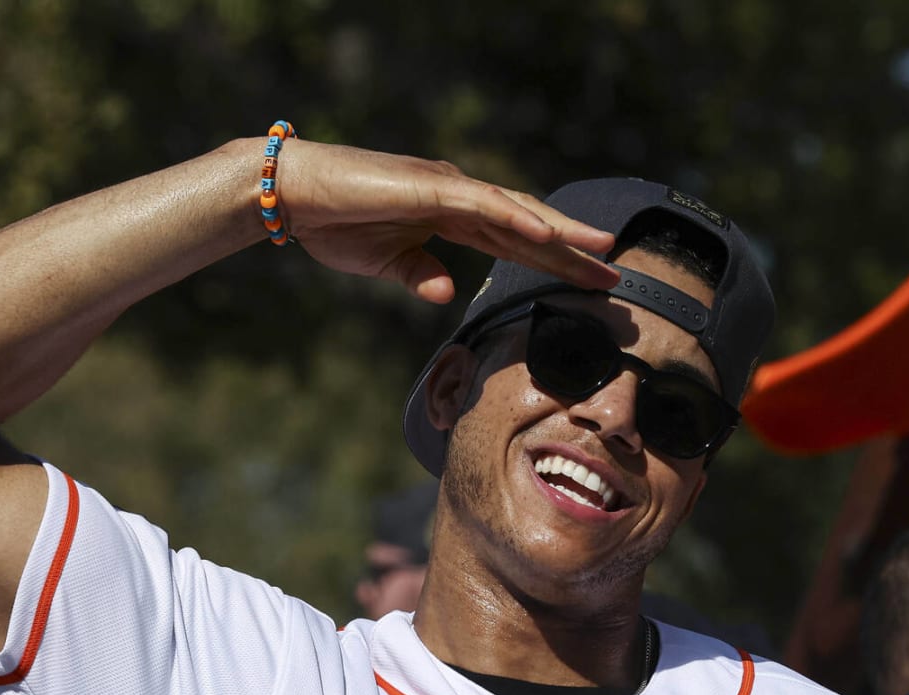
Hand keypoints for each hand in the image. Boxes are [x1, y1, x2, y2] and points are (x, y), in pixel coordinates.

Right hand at [275, 142, 619, 302]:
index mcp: (452, 217)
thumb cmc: (334, 225)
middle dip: (574, 252)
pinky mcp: (429, 187)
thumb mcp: (387, 263)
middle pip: (529, 228)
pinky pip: (483, 206)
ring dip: (562, 231)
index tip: (592, 283)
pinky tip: (547, 235)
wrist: (291, 197)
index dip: (556, 263)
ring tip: (601, 249)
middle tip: (616, 275)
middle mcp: (458, 197)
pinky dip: (517, 219)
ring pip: (517, 212)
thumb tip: (448, 293)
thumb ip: (422, 275)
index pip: (516, 244)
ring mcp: (447, 188)